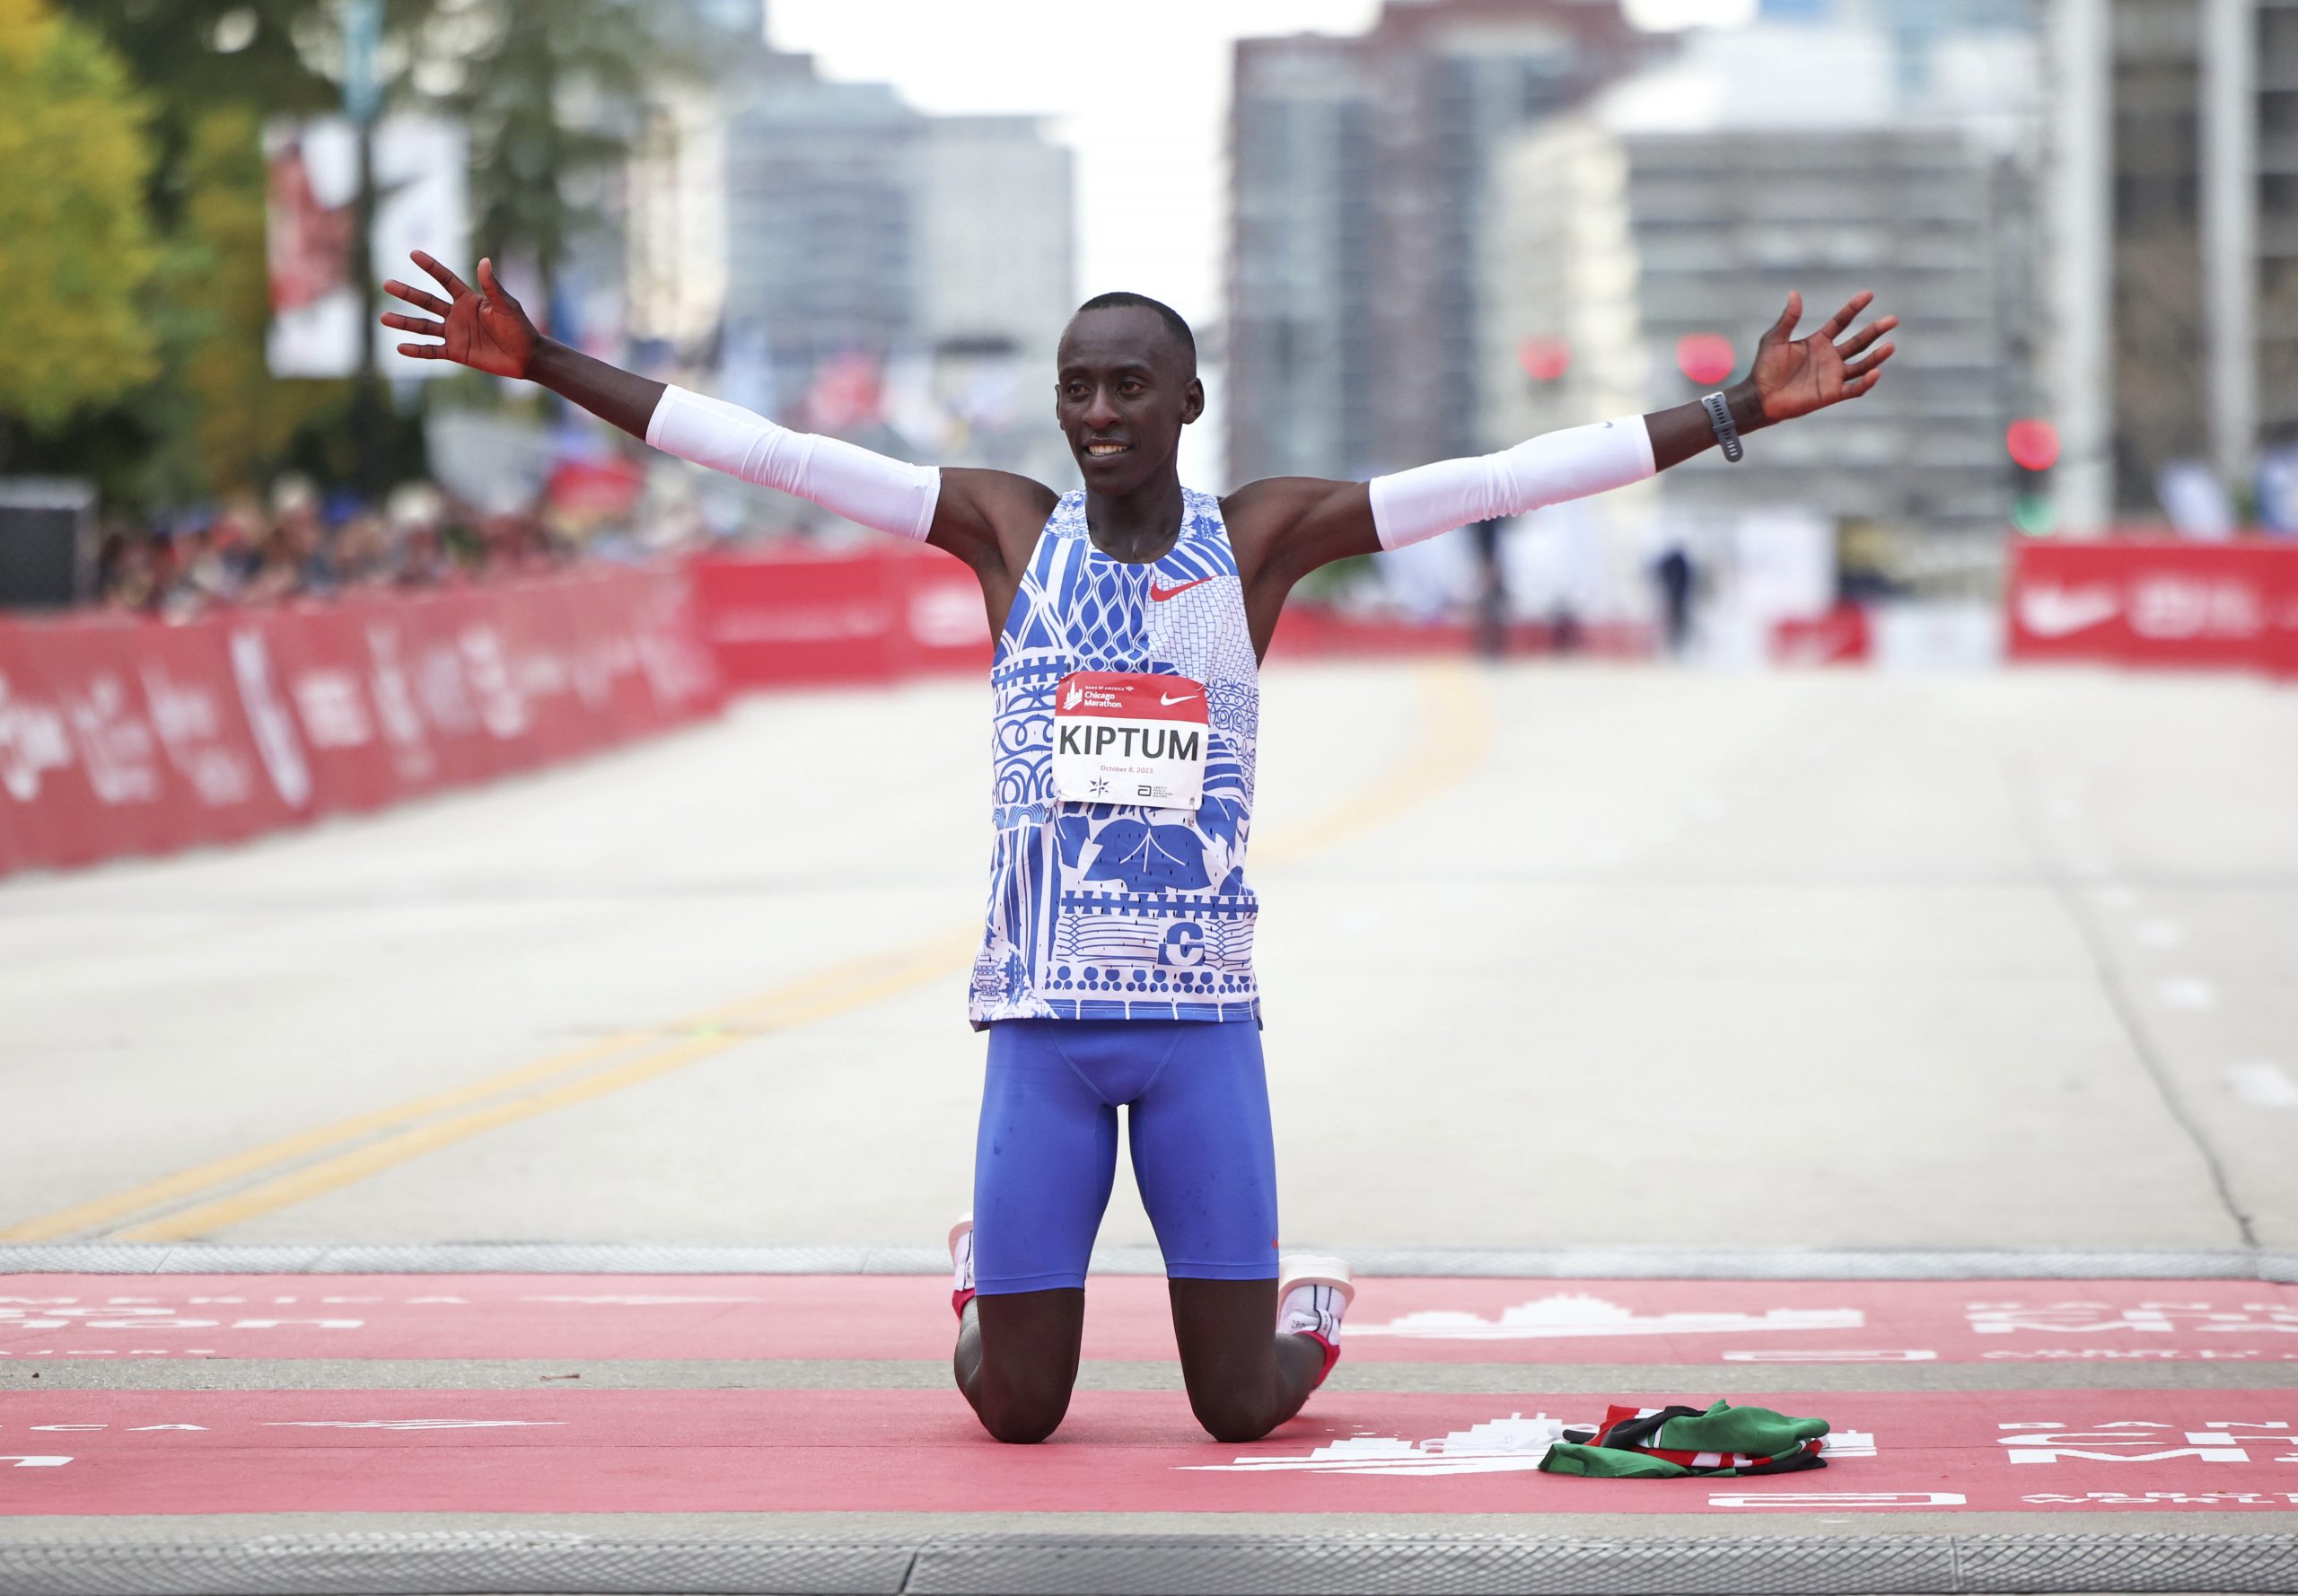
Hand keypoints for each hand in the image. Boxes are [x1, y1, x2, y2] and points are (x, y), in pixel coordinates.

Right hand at [380, 252, 537, 378]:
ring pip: (424, 326)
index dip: (431, 267)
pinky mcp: (455, 352)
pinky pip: (432, 351)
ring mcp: (454, 333)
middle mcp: (457, 314)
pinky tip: (400, 347)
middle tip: (387, 284)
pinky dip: (417, 350)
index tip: (413, 254)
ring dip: (404, 322)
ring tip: (384, 318)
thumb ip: (493, 286)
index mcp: (468, 299)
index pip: (445, 280)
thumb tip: (484, 260)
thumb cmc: (520, 328)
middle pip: (427, 302)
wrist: (526, 356)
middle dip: (408, 293)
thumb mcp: (507, 306)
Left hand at [1742, 290, 1896, 424]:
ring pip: (1862, 364)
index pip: (1842, 321)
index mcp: (1818, 341)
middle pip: (1859, 341)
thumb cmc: (1765, 368)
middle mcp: (1830, 357)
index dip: (1854, 308)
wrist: (1760, 397)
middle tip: (1893, 319)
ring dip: (1876, 356)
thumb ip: (1788, 319)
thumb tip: (1795, 293)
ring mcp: (1833, 375)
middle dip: (1876, 331)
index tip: (1869, 294)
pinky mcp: (1831, 394)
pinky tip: (1875, 372)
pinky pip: (1854, 388)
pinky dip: (1866, 382)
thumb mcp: (1775, 339)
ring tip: (1890, 345)